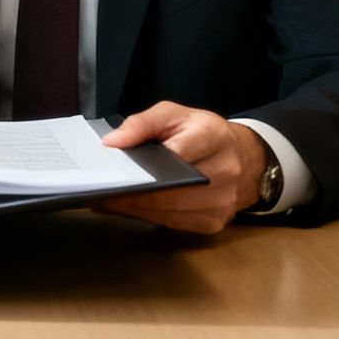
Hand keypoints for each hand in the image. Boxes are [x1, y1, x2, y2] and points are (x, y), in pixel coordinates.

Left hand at [96, 102, 265, 233]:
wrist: (241, 158)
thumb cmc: (200, 133)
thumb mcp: (172, 114)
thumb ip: (141, 123)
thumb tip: (113, 142)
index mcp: (214, 137)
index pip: (176, 154)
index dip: (141, 168)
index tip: (112, 173)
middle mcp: (224, 171)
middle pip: (169, 191)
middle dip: (130, 194)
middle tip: (98, 191)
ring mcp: (222, 201)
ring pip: (167, 212)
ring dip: (133, 209)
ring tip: (107, 199)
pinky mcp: (213, 222)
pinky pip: (172, 223)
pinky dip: (147, 216)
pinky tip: (128, 207)